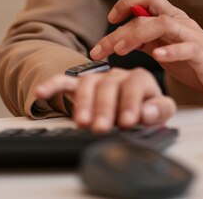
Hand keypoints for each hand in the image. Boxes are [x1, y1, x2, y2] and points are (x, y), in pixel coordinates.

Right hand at [35, 67, 175, 131]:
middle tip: (101, 127)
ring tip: (82, 123)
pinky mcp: (80, 85)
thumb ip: (158, 110)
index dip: (130, 102)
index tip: (127, 121)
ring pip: (88, 83)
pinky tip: (42, 92)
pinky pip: (66, 82)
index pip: (135, 83)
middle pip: (108, 85)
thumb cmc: (146, 107)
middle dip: (104, 107)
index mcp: (139, 78)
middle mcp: (117, 75)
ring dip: (83, 102)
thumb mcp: (160, 109)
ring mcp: (98, 79)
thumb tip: (146, 112)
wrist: (133, 103)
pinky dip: (53, 85)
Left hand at [90, 0, 202, 102]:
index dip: (126, 3)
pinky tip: (157, 55)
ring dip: (138, 35)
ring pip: (164, 23)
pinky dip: (170, 50)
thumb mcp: (165, 49)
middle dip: (121, 29)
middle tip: (102, 48)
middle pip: (148, 12)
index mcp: (171, 18)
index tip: (110, 20)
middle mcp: (181, 22)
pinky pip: (186, 47)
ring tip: (121, 50)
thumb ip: (146, 41)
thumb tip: (120, 37)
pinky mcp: (202, 54)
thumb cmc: (195, 64)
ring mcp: (192, 36)